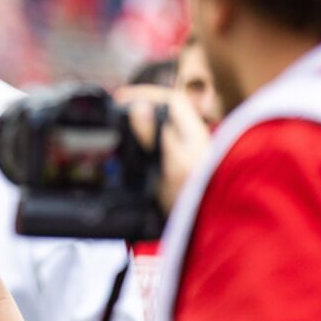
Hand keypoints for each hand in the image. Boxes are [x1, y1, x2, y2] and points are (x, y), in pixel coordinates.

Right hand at [115, 84, 211, 213]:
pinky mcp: (177, 172)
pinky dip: (142, 142)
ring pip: (163, 129)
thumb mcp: (170, 165)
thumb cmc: (193, 199)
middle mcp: (191, 141)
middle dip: (141, 104)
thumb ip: (154, 136)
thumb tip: (139, 108)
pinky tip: (129, 150)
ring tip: (118, 123)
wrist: (205, 227)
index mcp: (193, 133)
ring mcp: (185, 156)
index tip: (120, 96)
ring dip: (141, 123)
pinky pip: (159, 147)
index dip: (146, 92)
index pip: (171, 100)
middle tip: (115, 108)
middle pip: (167, 112)